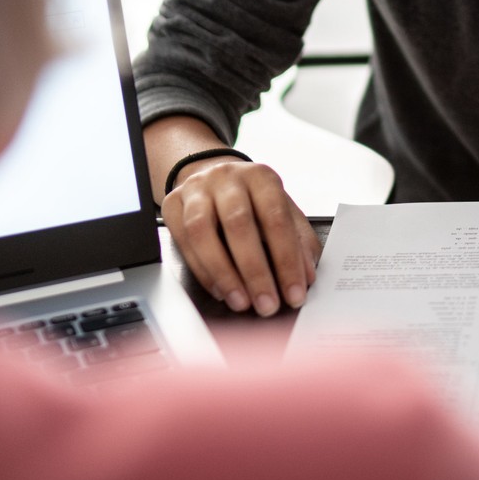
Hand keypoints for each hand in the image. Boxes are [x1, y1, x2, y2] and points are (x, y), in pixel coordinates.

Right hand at [163, 155, 319, 316]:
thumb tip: (306, 276)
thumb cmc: (252, 199)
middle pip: (238, 224)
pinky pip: (183, 240)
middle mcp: (227, 178)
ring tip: (241, 302)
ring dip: (224, 274)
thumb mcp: (281, 209)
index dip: (287, 260)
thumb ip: (298, 240)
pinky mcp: (172, 205)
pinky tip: (220, 290)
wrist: (213, 175)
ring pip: (203, 231)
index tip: (294, 293)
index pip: (276, 218)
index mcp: (261, 177)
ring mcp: (196, 189)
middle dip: (255, 271)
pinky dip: (202, 270)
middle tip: (267, 304)